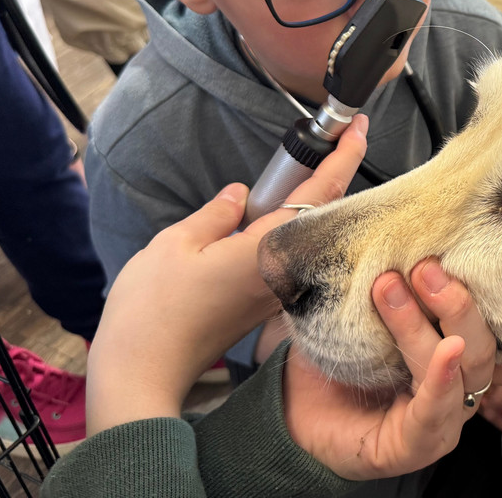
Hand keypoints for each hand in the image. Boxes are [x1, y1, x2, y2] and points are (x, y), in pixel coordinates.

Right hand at [85, 116, 368, 435]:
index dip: (343, 157)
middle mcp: (285, 273)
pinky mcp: (266, 307)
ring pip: (312, 236)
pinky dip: (301, 229)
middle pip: (325, 215)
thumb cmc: (152, 310)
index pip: (319, 194)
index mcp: (268, 250)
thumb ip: (217, 214)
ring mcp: (278, 293)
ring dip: (321, 202)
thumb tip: (242, 195)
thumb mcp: (177, 244)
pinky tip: (293, 213)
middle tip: (345, 136)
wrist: (143, 374)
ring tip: (323, 165)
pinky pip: (296, 257)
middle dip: (338, 174)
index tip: (358, 127)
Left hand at [282, 259, 495, 478]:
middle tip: (423, 267)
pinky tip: (445, 351)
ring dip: (426, 326)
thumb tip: (386, 221)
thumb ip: (385, 276)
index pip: (487, 318)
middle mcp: (459, 385)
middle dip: (455, 301)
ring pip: (462, 368)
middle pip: (479, 341)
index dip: (484, 289)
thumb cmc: (335, 360)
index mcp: (454, 350)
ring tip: (391, 290)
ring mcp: (445, 417)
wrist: (294, 414)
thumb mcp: (364, 310)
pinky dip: (442, 378)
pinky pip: (438, 411)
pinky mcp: (420, 444)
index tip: (456, 248)